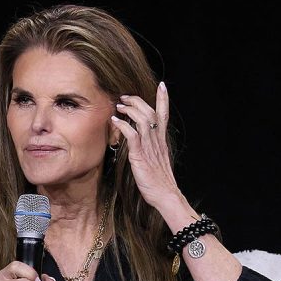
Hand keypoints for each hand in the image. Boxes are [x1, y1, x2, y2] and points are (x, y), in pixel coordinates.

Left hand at [110, 82, 181, 210]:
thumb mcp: (156, 160)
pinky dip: (123, 125)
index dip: (163, 99)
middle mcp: (157, 141)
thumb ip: (150, 148)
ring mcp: (149, 147)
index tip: (162, 86)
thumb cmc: (159, 181)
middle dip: (137, 101)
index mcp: (161, 141)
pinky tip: (115, 120)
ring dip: (129, 110)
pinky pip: (132, 135)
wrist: (165, 195)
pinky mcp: (140, 155)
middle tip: (124, 97)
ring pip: (142, 120)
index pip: (164, 115)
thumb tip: (140, 142)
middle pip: (150, 112)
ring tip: (119, 106)